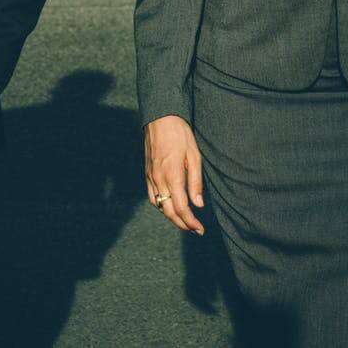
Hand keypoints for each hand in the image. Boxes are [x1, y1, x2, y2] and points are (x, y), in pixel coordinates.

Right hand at [144, 115, 204, 234]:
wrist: (160, 118)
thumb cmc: (180, 134)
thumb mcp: (194, 155)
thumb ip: (195, 181)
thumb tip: (198, 204)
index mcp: (173, 176)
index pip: (182, 208)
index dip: (191, 222)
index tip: (200, 229)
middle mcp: (159, 179)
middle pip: (169, 211)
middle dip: (182, 224)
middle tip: (195, 230)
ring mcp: (151, 177)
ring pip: (159, 206)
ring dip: (171, 217)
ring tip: (184, 221)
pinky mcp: (147, 173)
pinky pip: (152, 196)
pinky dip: (161, 206)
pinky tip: (169, 206)